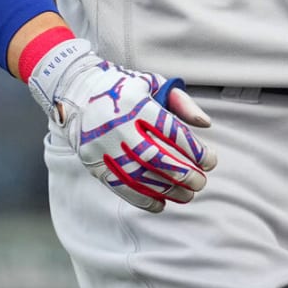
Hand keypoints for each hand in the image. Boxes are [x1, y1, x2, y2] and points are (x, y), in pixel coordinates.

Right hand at [28, 37, 217, 213]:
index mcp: (136, 104)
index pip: (171, 131)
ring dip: (166, 190)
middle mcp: (117, 126)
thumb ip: (182, 102)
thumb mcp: (154, 83)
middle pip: (155, 157)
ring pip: (138, 176)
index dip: (194, 150)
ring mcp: (102, 146)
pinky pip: (118, 186)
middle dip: (183, 174)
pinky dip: (140, 199)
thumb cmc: (126, 88)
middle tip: (201, 183)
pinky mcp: (92, 162)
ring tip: (187, 196)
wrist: (76, 92)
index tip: (211, 161)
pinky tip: (160, 204)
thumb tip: (206, 125)